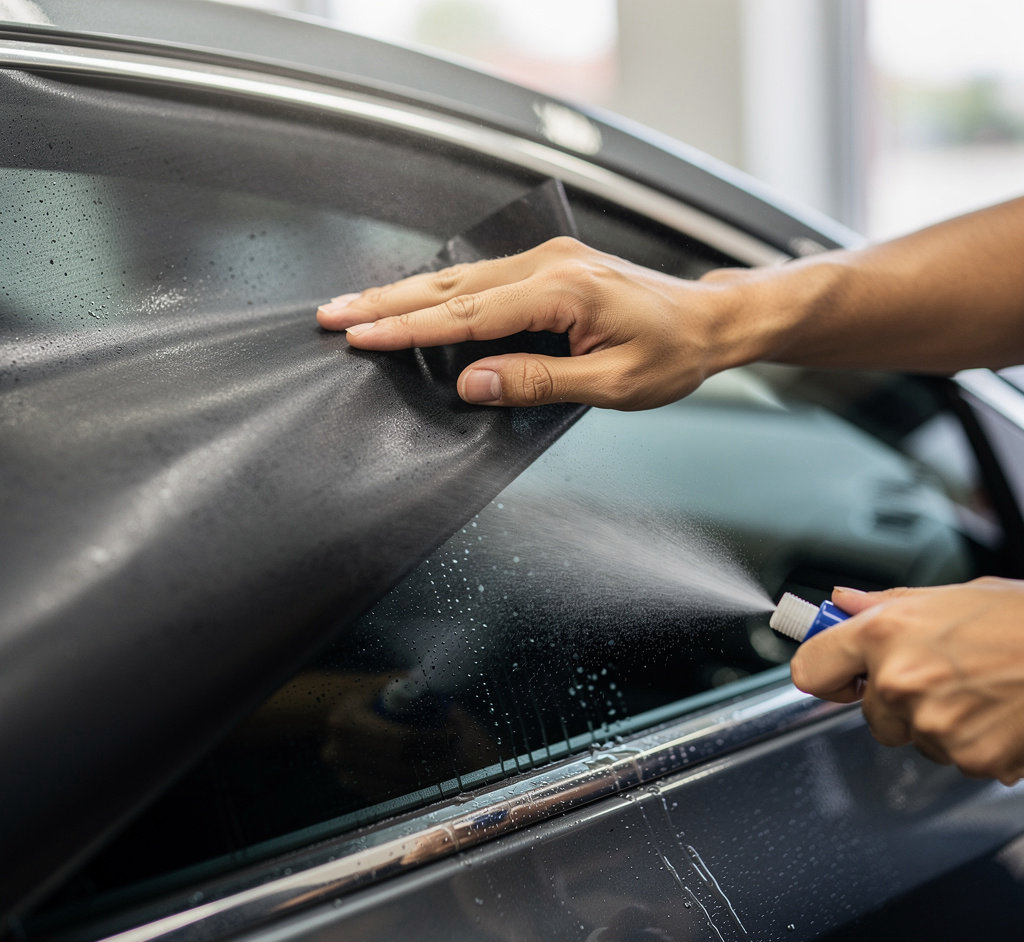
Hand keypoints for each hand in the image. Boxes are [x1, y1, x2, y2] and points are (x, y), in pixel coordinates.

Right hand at [316, 237, 757, 410]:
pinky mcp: (548, 269)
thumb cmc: (671, 353)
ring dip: (404, 294)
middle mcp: (548, 265)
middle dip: (387, 303)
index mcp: (564, 291)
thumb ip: (540, 381)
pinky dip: (437, 292)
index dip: (410, 329)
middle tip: (332, 314)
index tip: (362, 337)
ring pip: (459, 278)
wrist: (709, 321)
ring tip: (354, 307)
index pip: (468, 314)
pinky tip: (410, 301)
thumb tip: (472, 381)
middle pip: (450, 286)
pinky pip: (479, 280)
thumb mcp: (614, 384)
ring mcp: (547, 261)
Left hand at [790, 577, 1023, 784]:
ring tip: (977, 689)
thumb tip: (841, 603)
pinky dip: (971, 742)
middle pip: (868, 713)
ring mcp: (931, 723)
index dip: (827, 674)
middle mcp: (898, 680)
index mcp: (882, 634)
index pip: (810, 670)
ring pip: (912, 737)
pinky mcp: (967, 757)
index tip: (839, 676)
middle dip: (896, 700)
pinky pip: (952, 757)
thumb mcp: (946, 596)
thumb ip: (883, 605)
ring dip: (935, 722)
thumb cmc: (1018, 619)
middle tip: (942, 674)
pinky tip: (995, 713)